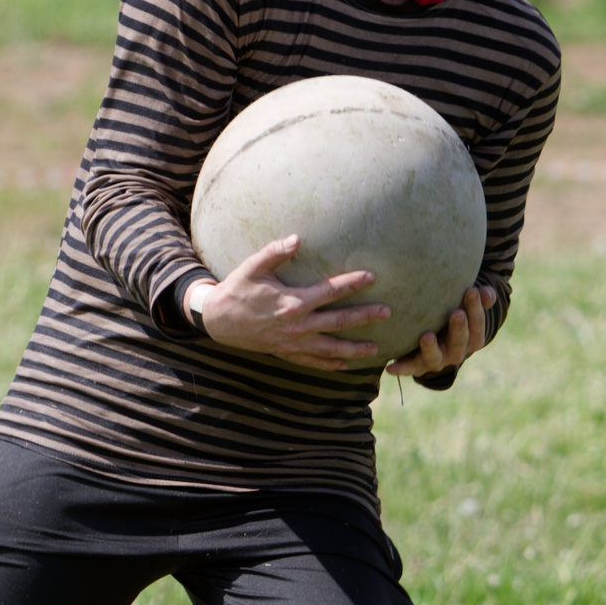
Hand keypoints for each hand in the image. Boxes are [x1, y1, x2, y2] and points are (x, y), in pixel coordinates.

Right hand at [191, 235, 386, 371]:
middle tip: (388, 312)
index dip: (352, 284)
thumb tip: (297, 239)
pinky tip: (346, 365)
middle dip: (364, 317)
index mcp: (292, 302)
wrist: (218, 321)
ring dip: (354, 349)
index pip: (329, 292)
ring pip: (330, 348)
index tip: (372, 277)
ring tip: (376, 349)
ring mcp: (293, 343)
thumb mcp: (252, 267)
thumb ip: (275, 252)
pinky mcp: (286, 353)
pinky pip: (313, 362)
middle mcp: (297, 326)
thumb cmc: (237, 290)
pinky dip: (330, 365)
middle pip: (338, 322)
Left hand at [387, 285, 496, 378]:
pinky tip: (391, 367)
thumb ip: (479, 299)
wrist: (436, 336)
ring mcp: (436, 360)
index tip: (471, 290)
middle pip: (460, 343)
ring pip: (436, 359)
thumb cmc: (453, 314)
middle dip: (459, 329)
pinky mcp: (417, 365)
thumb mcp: (466, 306)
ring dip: (431, 349)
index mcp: (471, 339)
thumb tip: (487, 293)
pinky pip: (410, 368)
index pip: (478, 326)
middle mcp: (456, 352)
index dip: (476, 310)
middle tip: (457, 313)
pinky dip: (401, 368)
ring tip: (426, 337)